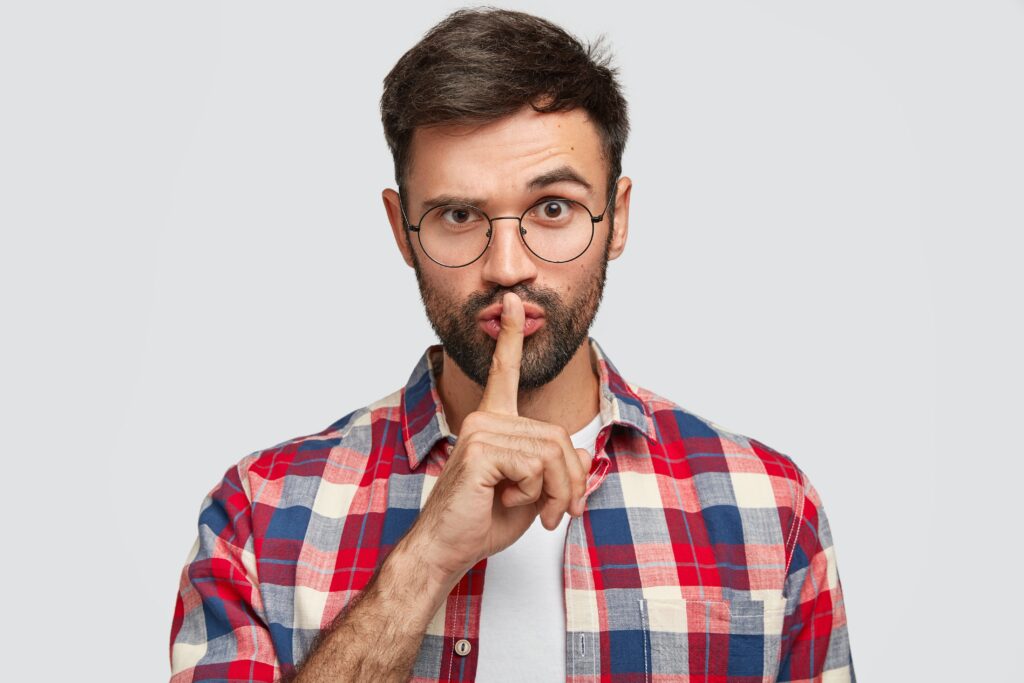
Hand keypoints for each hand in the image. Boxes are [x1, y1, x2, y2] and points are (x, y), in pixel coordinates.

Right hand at [405, 291, 594, 582]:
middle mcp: (485, 419)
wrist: (447, 549)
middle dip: (570, 482)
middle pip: (558, 437)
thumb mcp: (535, 494)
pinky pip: (535, 467)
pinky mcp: (479, 450)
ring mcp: (480, 431)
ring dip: (554, 492)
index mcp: (493, 423)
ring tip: (532, 510)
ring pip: (552, 454)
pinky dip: (533, 495)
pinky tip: (505, 501)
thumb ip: (558, 470)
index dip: (510, 336)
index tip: (514, 301)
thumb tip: (583, 452)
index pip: (505, 373)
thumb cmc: (483, 521)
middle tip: (556, 513)